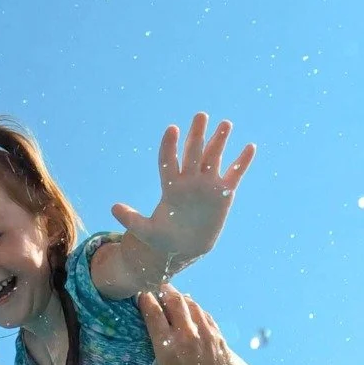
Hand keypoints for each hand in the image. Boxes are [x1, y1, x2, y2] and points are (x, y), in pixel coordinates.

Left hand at [111, 113, 255, 268]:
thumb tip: (113, 208)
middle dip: (196, 135)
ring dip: (219, 141)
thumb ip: (132, 219)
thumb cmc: (163, 239)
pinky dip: (242, 162)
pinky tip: (250, 147)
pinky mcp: (223, 194)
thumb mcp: (146, 231)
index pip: (169, 161)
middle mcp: (189, 181)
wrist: (184, 248)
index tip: (172, 129)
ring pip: (214, 158)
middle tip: (200, 116)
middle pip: (193, 153)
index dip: (170, 146)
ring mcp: (207, 185)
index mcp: (171, 186)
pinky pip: (234, 174)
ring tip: (225, 124)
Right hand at [111, 287, 244, 364]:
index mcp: (167, 347)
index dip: (144, 299)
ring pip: (193, 305)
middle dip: (163, 291)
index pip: (153, 311)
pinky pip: (207, 317)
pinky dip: (197, 310)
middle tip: (156, 289)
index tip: (139, 295)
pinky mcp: (221, 341)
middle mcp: (188, 336)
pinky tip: (192, 312)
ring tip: (173, 297)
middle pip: (174, 300)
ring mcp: (208, 336)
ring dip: (181, 299)